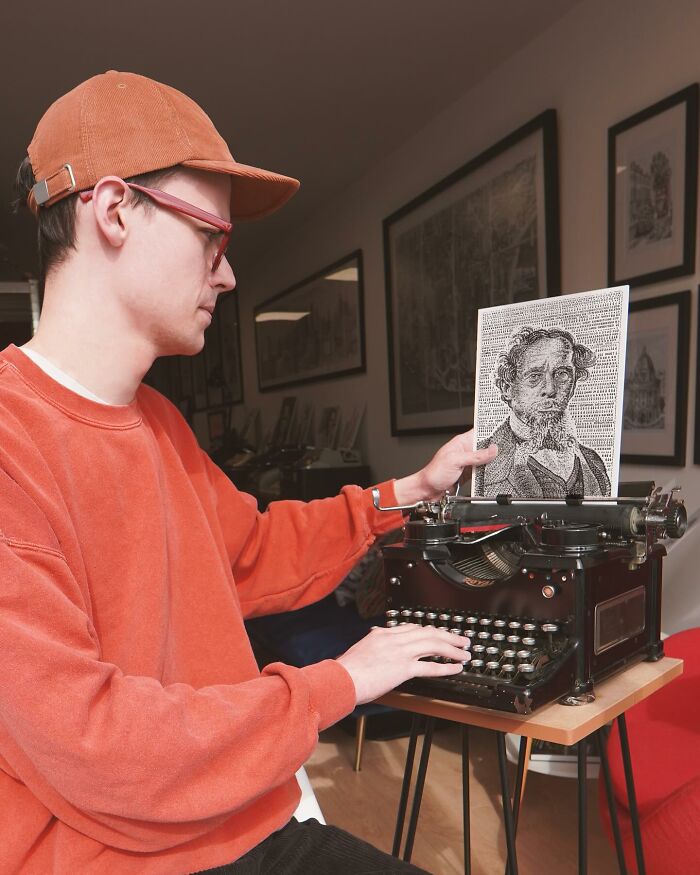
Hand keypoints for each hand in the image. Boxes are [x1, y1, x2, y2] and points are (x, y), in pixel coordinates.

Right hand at [336, 625, 470, 704]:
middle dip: (447, 635)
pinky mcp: (403, 668)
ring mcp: (400, 652)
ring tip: (464, 652)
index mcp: (383, 634)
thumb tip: (377, 643)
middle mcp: (393, 639)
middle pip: (428, 632)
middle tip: (461, 639)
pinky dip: (446, 667)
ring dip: (452, 648)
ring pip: (433, 645)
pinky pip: (430, 667)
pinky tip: (455, 668)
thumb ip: (373, 645)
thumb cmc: (346, 670)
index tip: (439, 634)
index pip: (412, 628)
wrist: (341, 679)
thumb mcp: (361, 650)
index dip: (430, 631)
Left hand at [393, 428, 497, 504]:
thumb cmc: (434, 473)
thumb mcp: (456, 461)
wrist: (427, 491)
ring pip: (485, 460)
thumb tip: (492, 450)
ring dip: (492, 462)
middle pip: (485, 447)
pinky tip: (494, 472)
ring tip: (504, 460)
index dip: (491, 429)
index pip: (479, 431)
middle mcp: (465, 451)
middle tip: (509, 448)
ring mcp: (468, 463)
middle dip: (495, 448)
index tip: (504, 427)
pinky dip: (488, 473)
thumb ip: (475, 456)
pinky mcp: (469, 475)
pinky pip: (482, 472)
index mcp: (461, 442)